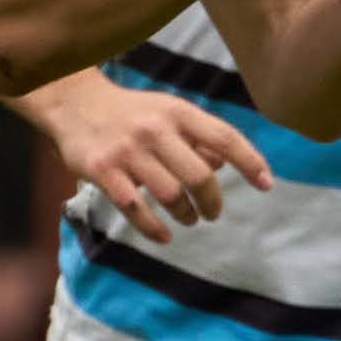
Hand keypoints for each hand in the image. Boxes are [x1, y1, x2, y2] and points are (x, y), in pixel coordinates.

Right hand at [29, 76, 270, 243]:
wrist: (74, 104)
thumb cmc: (130, 113)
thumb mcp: (166, 113)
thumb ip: (196, 137)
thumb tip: (225, 163)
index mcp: (177, 112)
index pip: (224, 137)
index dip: (250, 162)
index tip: (266, 185)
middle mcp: (155, 130)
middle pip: (199, 175)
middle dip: (212, 201)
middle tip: (213, 213)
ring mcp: (127, 151)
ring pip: (171, 195)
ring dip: (186, 215)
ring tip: (189, 219)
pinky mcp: (103, 171)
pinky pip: (135, 208)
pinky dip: (154, 228)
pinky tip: (164, 236)